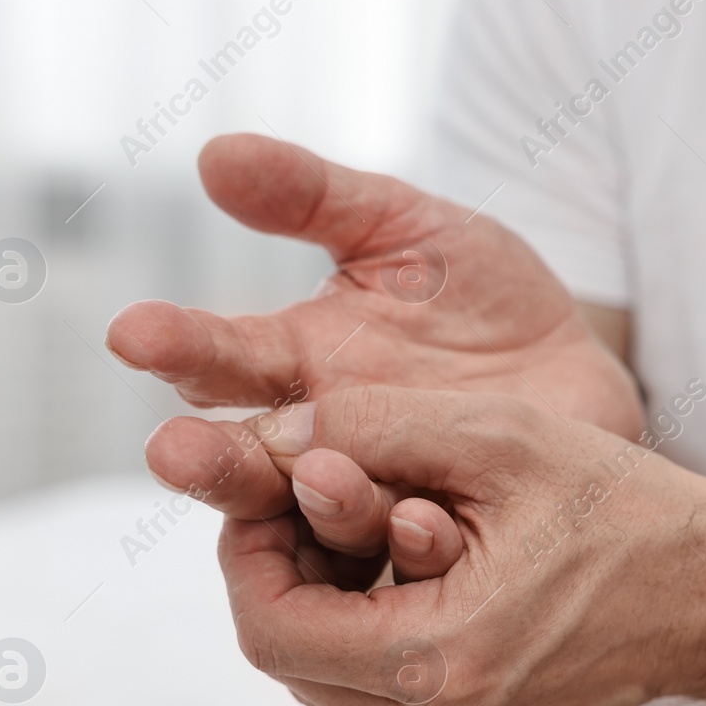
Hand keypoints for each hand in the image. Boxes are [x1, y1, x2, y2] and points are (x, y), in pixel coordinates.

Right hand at [107, 133, 642, 519]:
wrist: (574, 357)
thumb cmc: (473, 291)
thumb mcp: (401, 226)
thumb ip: (313, 197)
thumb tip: (214, 151)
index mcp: (292, 366)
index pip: (218, 361)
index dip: (176, 346)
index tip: (132, 332)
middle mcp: (322, 445)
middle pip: (251, 464)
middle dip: (211, 460)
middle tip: (170, 453)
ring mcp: (385, 496)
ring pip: (332, 519)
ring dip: (319, 503)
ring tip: (313, 477)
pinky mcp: (453, 538)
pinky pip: (429, 554)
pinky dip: (419, 540)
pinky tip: (418, 519)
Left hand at [218, 386, 705, 705]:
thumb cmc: (624, 510)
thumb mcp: (500, 437)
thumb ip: (370, 425)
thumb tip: (270, 437)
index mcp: (440, 663)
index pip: (271, 630)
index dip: (246, 554)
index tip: (271, 488)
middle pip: (289, 663)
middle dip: (279, 574)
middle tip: (306, 501)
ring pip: (324, 688)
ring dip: (317, 608)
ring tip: (356, 531)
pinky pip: (373, 704)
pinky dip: (361, 640)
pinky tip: (399, 576)